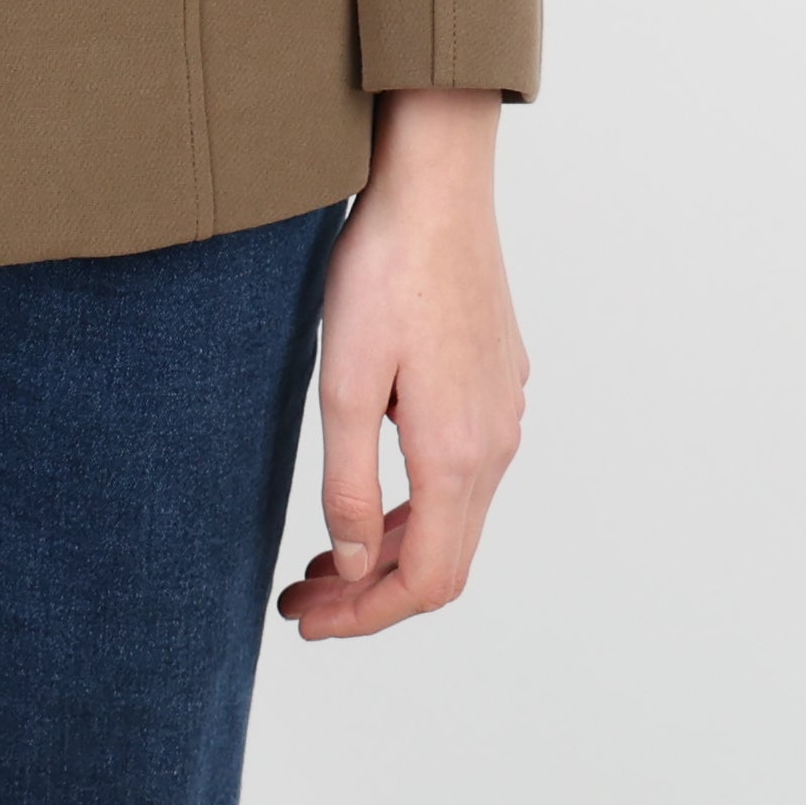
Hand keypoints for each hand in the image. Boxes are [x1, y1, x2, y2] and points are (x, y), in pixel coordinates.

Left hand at [277, 89, 525, 639]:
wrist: (437, 185)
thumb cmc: (384, 271)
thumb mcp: (345, 380)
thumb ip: (346, 481)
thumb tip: (352, 562)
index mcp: (456, 455)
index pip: (424, 581)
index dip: (365, 616)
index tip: (305, 619)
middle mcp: (494, 444)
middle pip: (444, 561)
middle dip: (373, 595)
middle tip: (303, 599)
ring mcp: (502, 412)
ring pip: (454, 518)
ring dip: (391, 549)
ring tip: (324, 557)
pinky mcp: (497, 381)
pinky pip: (462, 474)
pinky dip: (413, 505)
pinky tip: (367, 485)